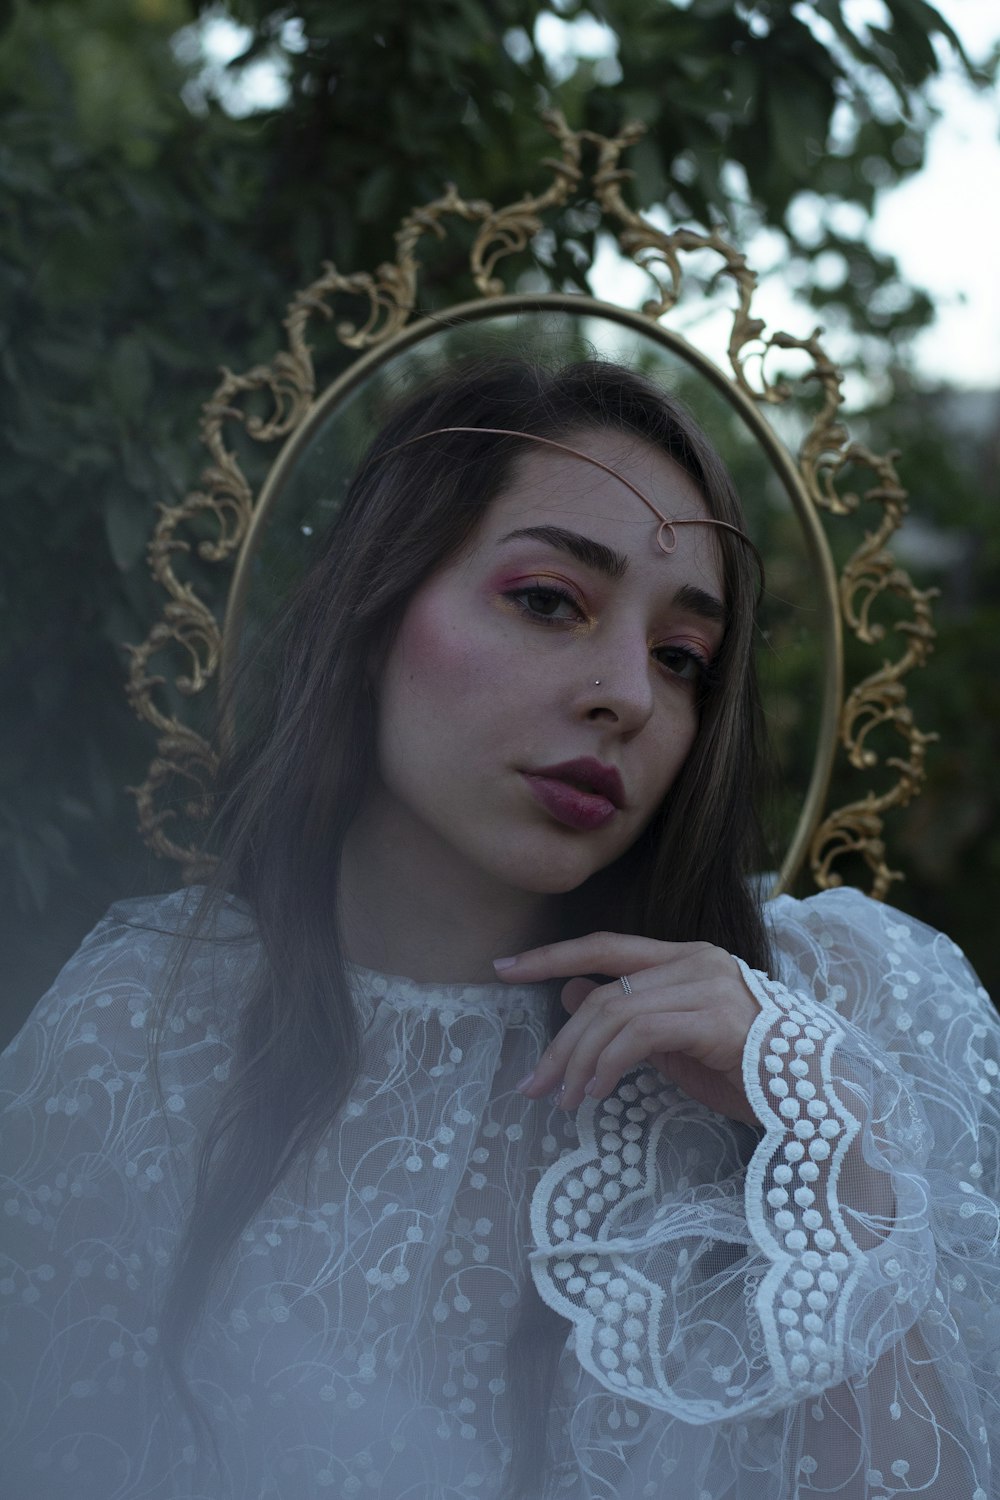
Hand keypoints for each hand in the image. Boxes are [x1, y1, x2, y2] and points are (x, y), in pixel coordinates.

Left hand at [495, 932, 761, 1125]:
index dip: (551, 955)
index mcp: (687, 958)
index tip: (503, 967)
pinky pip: (640, 1034)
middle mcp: (697, 960)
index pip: (606, 945)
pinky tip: (597, 1093)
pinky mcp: (715, 1017)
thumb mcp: (674, 1046)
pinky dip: (608, 1064)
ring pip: (614, 1012)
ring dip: (578, 1061)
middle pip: (602, 988)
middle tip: (533, 1084)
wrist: (821, 1102)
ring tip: (564, 1099)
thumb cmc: (751, 1075)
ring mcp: (709, 985)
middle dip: (560, 1039)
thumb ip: (628, 1020)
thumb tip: (569, 996)